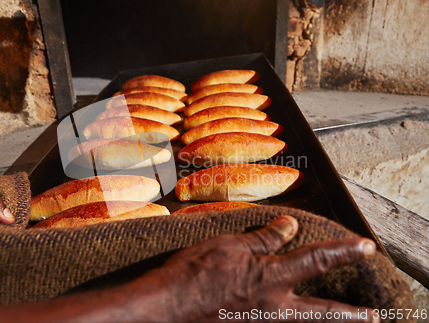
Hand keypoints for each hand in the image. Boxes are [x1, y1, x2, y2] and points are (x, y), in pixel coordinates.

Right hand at [160, 215, 378, 322]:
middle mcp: (273, 308)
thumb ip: (264, 239)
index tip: (366, 247)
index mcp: (270, 280)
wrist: (166, 310)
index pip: (316, 261)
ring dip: (328, 321)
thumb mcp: (229, 246)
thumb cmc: (193, 274)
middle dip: (353, 315)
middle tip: (375, 317)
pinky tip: (294, 316)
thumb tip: (290, 226)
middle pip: (324, 314)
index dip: (343, 253)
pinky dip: (295, 320)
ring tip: (346, 319)